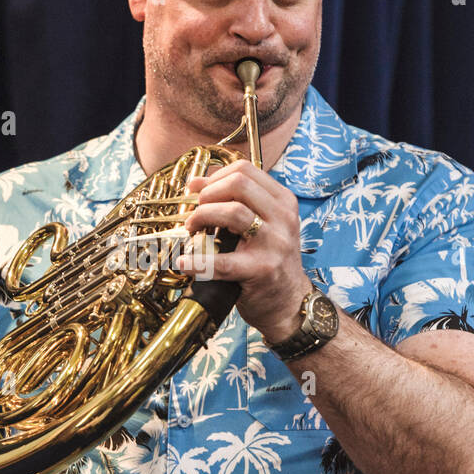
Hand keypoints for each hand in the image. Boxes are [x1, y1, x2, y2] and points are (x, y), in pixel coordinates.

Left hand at [177, 159, 312, 344]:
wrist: (289, 302)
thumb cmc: (269, 260)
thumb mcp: (264, 224)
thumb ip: (236, 202)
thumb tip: (196, 183)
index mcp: (283, 202)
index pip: (245, 170)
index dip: (214, 176)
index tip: (197, 190)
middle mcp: (283, 218)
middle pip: (238, 184)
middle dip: (208, 194)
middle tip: (196, 212)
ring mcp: (275, 243)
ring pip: (232, 212)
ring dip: (202, 217)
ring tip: (192, 230)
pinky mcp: (262, 270)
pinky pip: (221, 262)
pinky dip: (197, 261)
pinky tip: (184, 262)